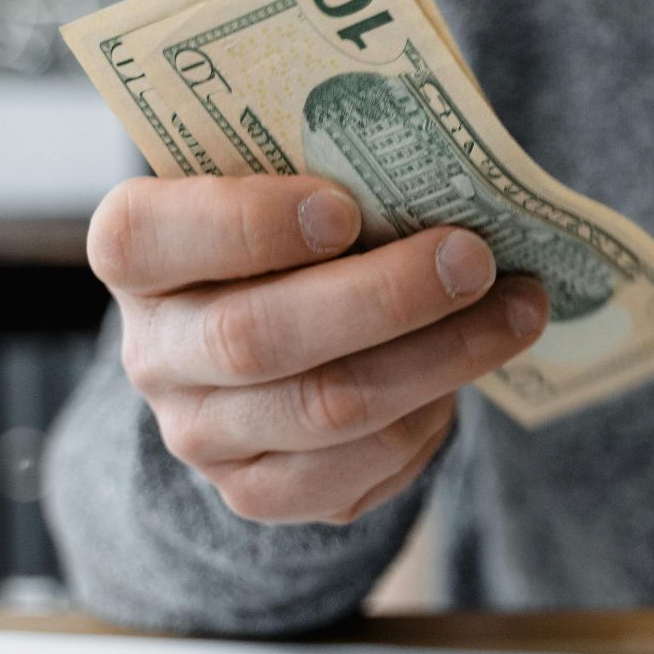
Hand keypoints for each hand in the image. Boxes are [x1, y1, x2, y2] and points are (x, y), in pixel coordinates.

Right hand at [88, 175, 548, 524]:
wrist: (276, 347)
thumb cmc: (295, 238)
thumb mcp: (288, 184)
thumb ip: (333, 165)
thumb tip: (447, 159)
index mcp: (136, 253)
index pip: (150, 237)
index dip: (245, 223)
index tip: (345, 206)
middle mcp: (151, 353)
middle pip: (258, 338)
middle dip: (384, 297)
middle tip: (474, 258)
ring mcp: (201, 434)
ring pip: (327, 410)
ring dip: (440, 358)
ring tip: (517, 311)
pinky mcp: (259, 493)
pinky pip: (354, 473)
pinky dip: (425, 423)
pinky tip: (464, 377)